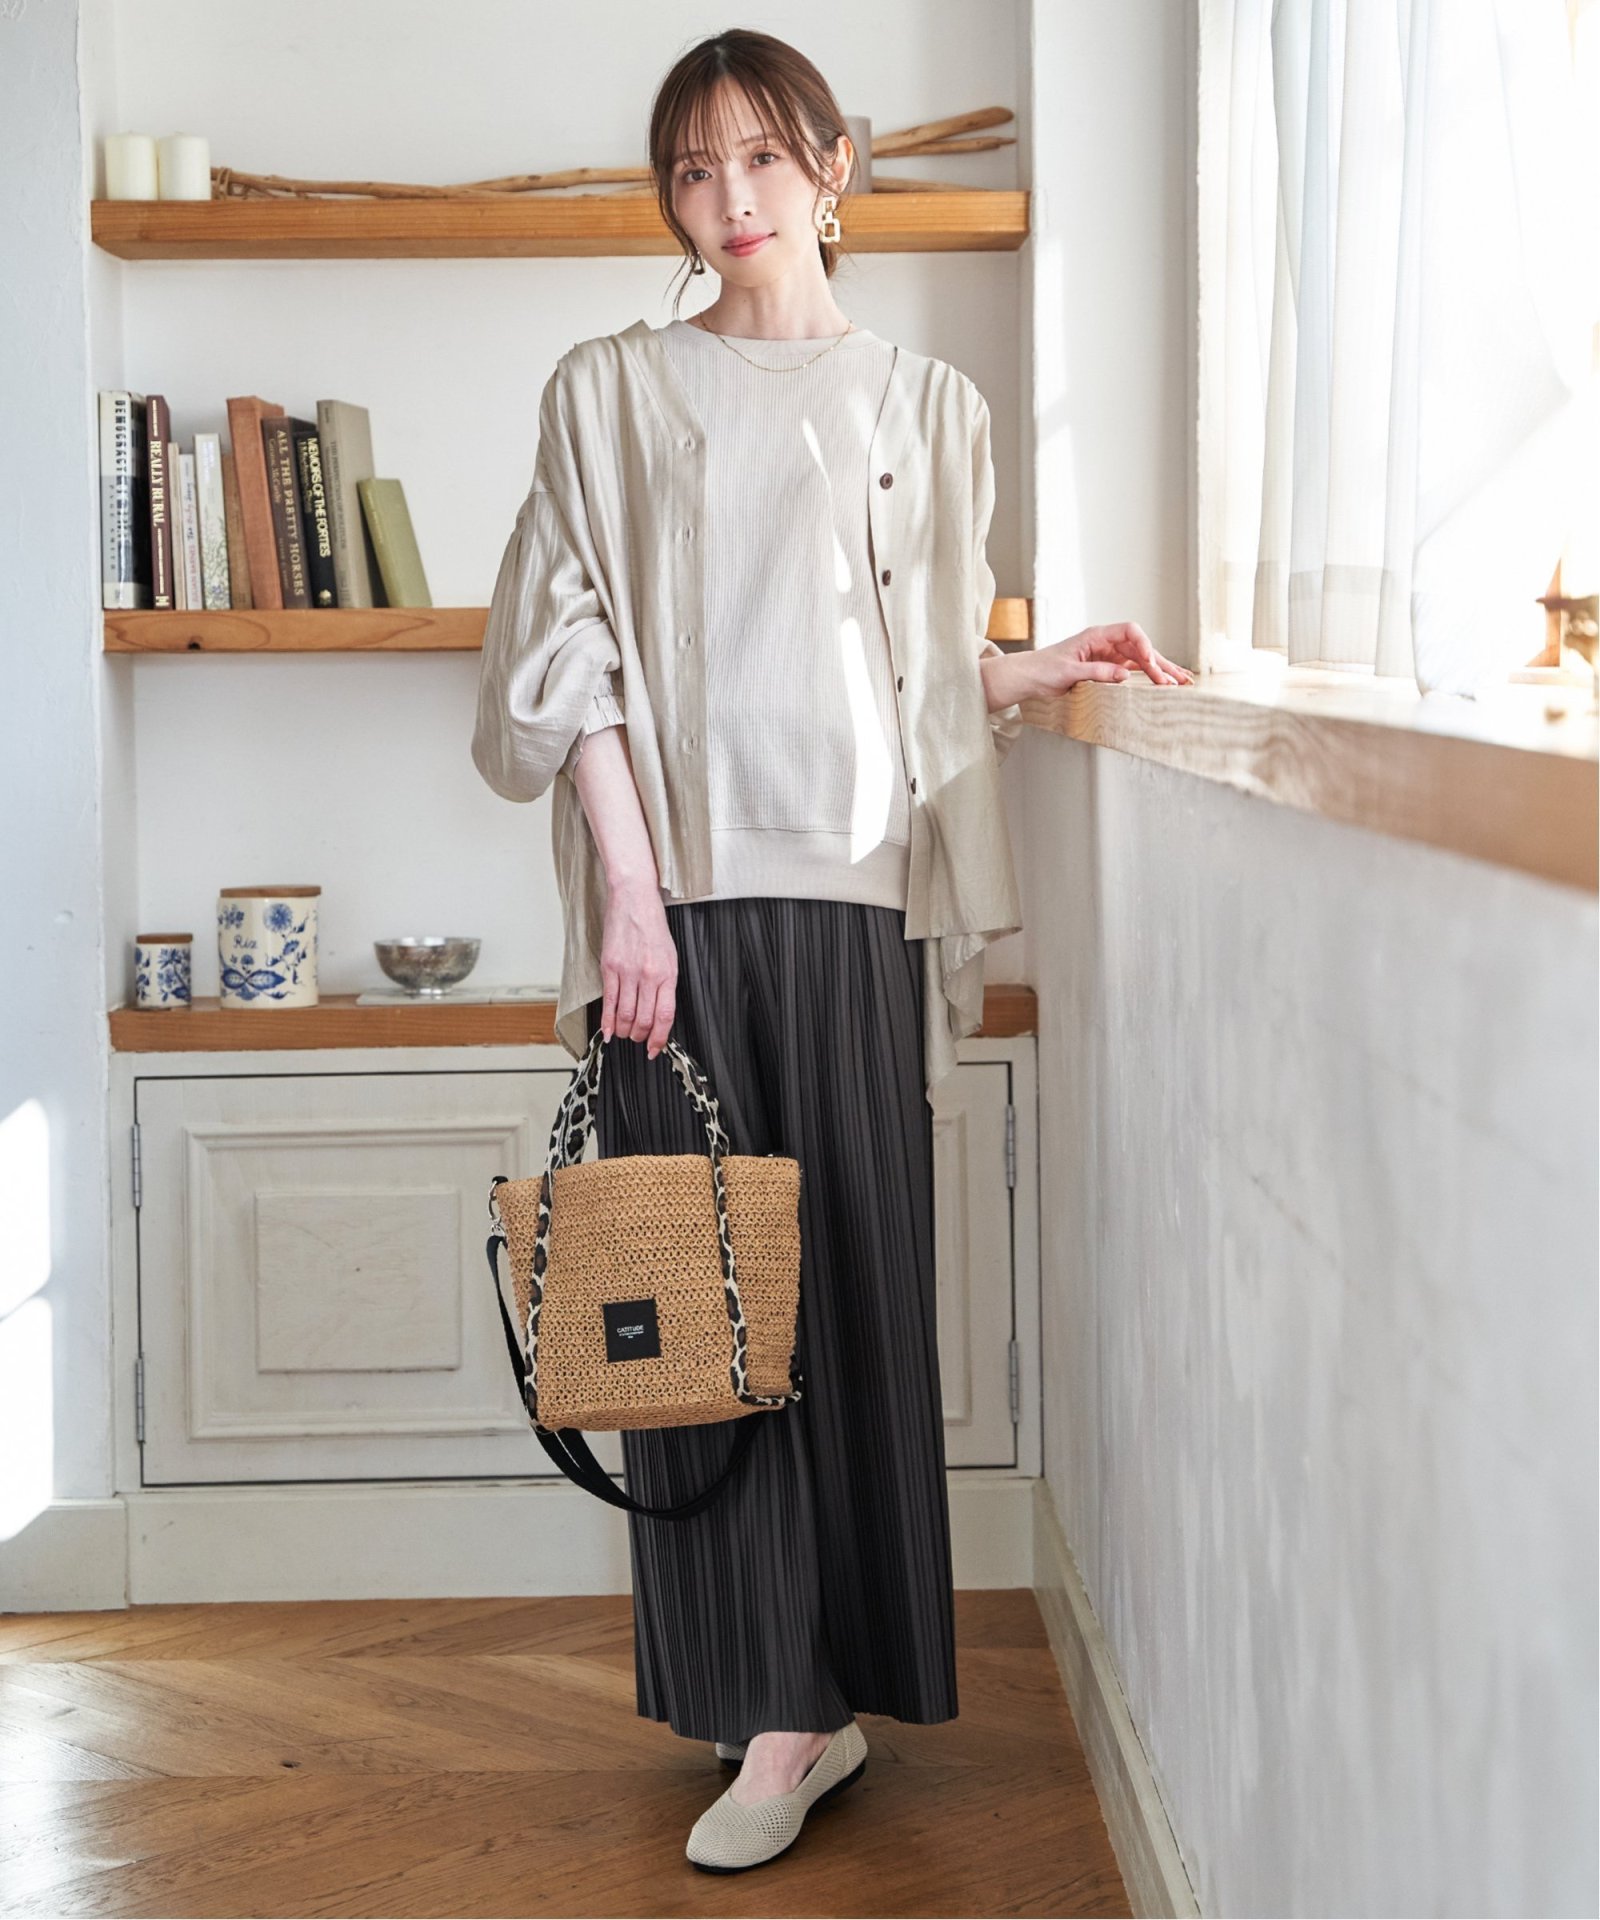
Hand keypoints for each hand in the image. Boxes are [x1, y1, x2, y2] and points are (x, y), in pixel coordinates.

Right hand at [598, 877, 677, 1059]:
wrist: (634, 899)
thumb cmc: (653, 925)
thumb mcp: (670, 955)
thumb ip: (665, 983)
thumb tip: (659, 1011)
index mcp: (667, 973)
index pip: (664, 1016)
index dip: (660, 1038)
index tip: (655, 1048)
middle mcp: (648, 975)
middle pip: (644, 1020)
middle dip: (641, 1037)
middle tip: (639, 1040)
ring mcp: (627, 972)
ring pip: (626, 1015)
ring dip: (625, 1031)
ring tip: (625, 1034)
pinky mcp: (609, 967)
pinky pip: (609, 1001)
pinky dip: (608, 1021)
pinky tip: (608, 1031)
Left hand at [1032, 622, 1192, 694]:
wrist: (1030, 676)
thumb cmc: (1044, 669)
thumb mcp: (1069, 671)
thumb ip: (1097, 672)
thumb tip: (1124, 676)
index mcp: (1096, 636)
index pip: (1129, 631)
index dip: (1143, 644)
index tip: (1149, 662)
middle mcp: (1106, 643)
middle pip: (1140, 647)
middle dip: (1159, 663)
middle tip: (1177, 679)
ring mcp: (1108, 655)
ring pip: (1140, 660)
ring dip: (1159, 671)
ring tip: (1180, 683)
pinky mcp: (1107, 668)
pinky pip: (1132, 670)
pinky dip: (1147, 677)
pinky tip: (1162, 683)